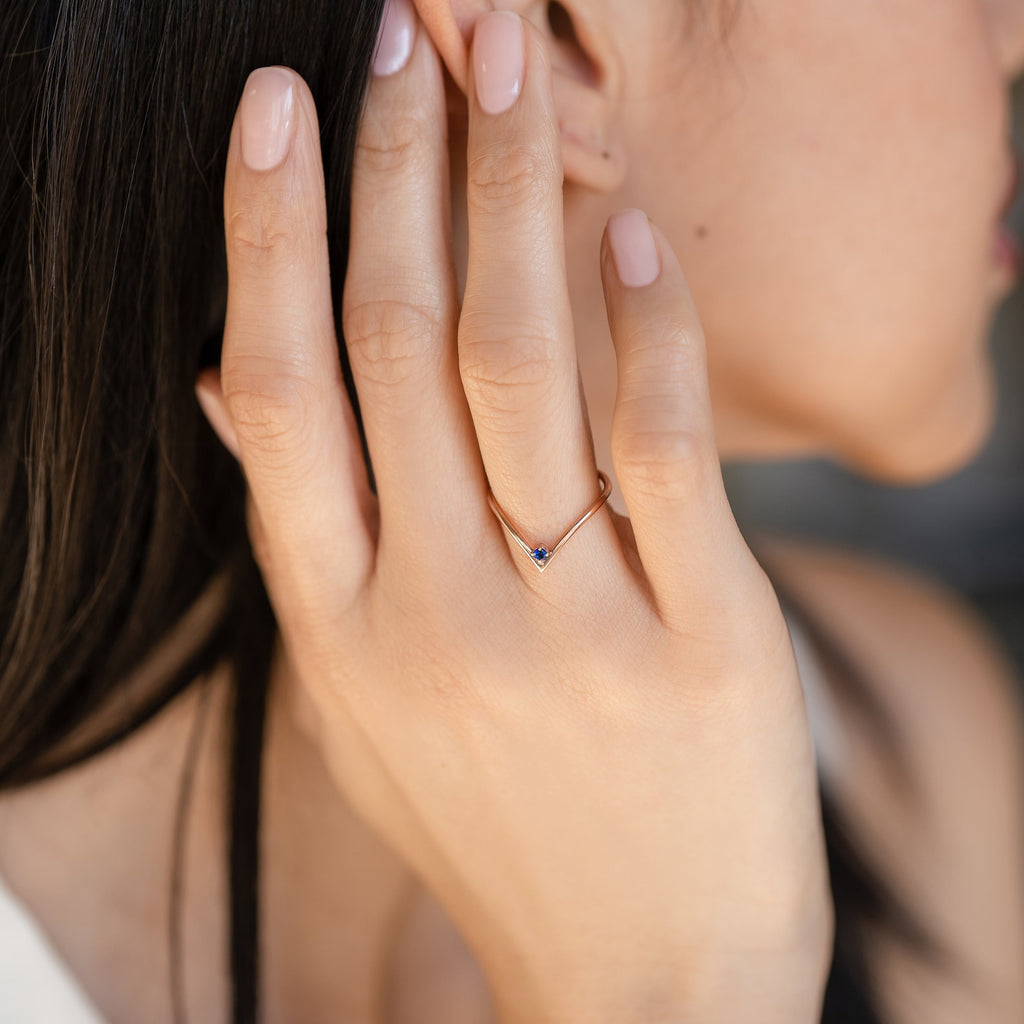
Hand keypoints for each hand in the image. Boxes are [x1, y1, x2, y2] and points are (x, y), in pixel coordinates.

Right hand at [196, 10, 831, 1021]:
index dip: (267, 232)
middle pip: (399, 343)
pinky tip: (623, 219)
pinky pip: (662, 447)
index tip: (268, 109)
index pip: (284, 388)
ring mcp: (569, 625)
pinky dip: (644, 322)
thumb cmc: (502, 829)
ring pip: (520, 367)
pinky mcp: (699, 637)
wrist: (645, 978)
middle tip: (398, 34)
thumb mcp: (367, 707)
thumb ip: (308, 543)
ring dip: (506, 197)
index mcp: (338, 628)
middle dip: (392, 166)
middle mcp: (434, 613)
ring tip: (500, 67)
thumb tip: (234, 384)